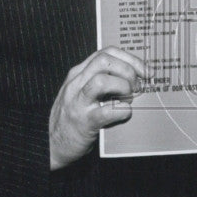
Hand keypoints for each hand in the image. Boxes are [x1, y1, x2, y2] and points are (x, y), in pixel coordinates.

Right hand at [48, 46, 146, 169]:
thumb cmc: (73, 116)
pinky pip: (106, 111)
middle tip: (137, 87)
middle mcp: (76, 83)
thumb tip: (135, 76)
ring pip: (102, 80)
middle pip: (105, 61)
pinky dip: (121, 110)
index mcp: (79, 72)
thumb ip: (101, 79)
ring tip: (128, 99)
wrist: (51, 144)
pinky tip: (125, 113)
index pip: (107, 52)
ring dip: (123, 87)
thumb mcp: (82, 91)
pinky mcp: (83, 122)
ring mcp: (78, 102)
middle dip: (127, 71)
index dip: (130, 59)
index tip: (145, 71)